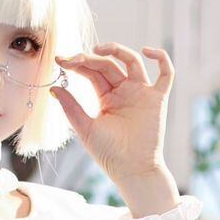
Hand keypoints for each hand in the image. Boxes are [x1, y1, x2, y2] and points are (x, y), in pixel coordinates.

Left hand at [50, 42, 174, 196]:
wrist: (132, 170)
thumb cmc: (110, 154)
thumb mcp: (86, 129)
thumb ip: (71, 108)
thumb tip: (53, 88)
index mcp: (107, 97)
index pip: (92, 72)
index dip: (77, 63)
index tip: (60, 61)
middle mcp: (124, 91)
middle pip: (108, 64)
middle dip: (89, 58)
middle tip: (72, 58)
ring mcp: (141, 93)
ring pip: (132, 61)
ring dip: (117, 50)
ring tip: (98, 49)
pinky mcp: (157, 98)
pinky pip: (165, 74)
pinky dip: (161, 59)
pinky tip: (148, 51)